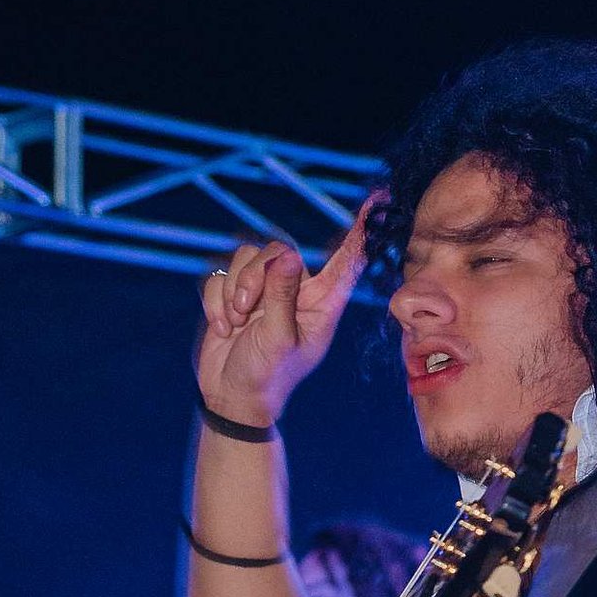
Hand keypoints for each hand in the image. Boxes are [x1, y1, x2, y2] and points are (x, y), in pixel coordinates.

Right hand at [198, 204, 371, 427]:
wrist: (230, 397)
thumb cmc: (264, 377)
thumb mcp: (277, 340)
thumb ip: (281, 298)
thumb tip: (286, 257)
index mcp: (320, 304)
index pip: (344, 261)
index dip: (360, 231)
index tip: (379, 199)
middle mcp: (295, 291)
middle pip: (276, 250)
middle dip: (254, 277)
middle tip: (246, 310)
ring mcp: (263, 291)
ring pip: (244, 257)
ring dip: (233, 291)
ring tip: (235, 324)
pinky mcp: (234, 294)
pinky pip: (219, 275)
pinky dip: (216, 302)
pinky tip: (223, 329)